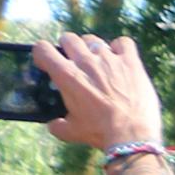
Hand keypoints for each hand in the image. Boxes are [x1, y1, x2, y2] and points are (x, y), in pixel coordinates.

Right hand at [32, 31, 166, 152]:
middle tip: (75, 62)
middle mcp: (86, 62)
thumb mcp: (72, 132)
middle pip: (69, 39)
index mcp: (67, 75)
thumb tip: (53, 125)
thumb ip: (58, 125)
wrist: (131, 136)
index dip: (43, 54)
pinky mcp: (131, 63)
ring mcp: (109, 60)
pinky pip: (124, 43)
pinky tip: (121, 59)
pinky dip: (120, 48)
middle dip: (68, 48)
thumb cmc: (100, 133)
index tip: (48, 63)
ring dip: (92, 49)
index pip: (43, 49)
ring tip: (98, 63)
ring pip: (94, 40)